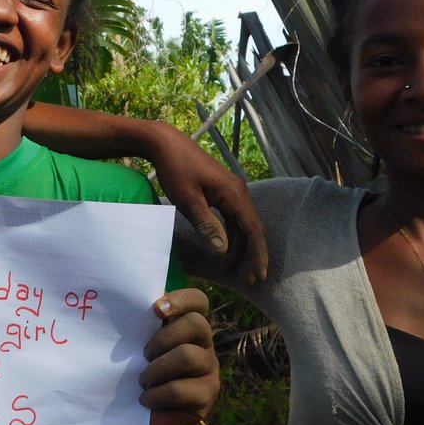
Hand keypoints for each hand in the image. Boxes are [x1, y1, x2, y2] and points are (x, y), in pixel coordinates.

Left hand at [141, 288, 218, 424]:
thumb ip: (141, 328)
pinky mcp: (207, 397)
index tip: (156, 309)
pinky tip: (146, 400)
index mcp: (188, 329)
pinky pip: (180, 389)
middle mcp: (204, 345)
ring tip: (143, 381)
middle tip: (144, 355)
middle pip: (197, 324)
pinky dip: (157, 395)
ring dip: (156, 369)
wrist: (143, 423)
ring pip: (188, 356)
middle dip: (163, 338)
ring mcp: (209, 370)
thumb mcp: (139, 351)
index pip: (198, 301)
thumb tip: (122, 304)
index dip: (181, 299)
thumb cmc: (138, 379)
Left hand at [147, 127, 267, 283]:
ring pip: (242, 225)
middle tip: (248, 280)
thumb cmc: (175, 169)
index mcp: (234, 194)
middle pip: (252, 229)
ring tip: (235, 270)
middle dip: (252, 255)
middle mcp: (239, 192)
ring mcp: (232, 191)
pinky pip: (233, 218)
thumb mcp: (188, 200)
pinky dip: (232, 235)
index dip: (258, 254)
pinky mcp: (222, 192)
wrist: (165, 144)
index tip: (258, 275)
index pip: (254, 229)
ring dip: (241, 247)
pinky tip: (226, 249)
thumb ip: (206, 225)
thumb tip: (223, 251)